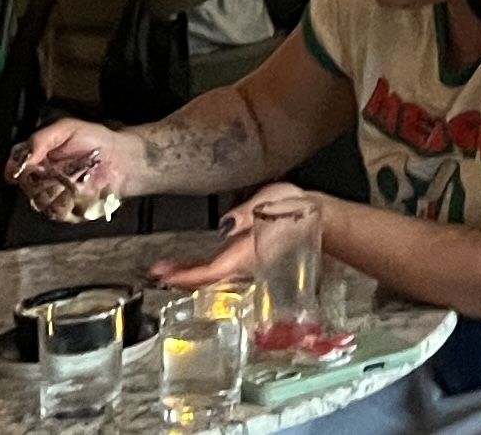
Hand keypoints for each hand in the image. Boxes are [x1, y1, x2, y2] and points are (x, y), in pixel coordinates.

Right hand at [10, 119, 141, 216]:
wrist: (120, 158)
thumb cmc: (94, 140)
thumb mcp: (66, 128)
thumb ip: (40, 139)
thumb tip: (22, 159)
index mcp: (35, 159)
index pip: (13, 169)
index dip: (19, 169)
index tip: (32, 164)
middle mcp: (39, 180)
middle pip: (27, 187)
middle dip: (45, 177)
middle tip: (62, 167)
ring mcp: (52, 197)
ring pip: (41, 201)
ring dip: (60, 188)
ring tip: (78, 175)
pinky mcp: (66, 212)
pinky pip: (58, 212)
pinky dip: (72, 200)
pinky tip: (84, 188)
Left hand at [153, 186, 320, 288]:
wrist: (322, 220)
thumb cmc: (299, 210)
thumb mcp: (272, 202)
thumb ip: (248, 214)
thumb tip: (225, 225)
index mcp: (247, 253)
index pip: (211, 270)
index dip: (187, 274)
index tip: (165, 275)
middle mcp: (246, 264)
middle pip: (208, 278)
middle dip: (183, 277)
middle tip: (158, 274)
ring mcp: (249, 265)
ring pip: (214, 276)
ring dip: (192, 274)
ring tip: (170, 270)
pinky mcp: (252, 259)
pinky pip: (223, 269)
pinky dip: (205, 269)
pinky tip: (197, 266)